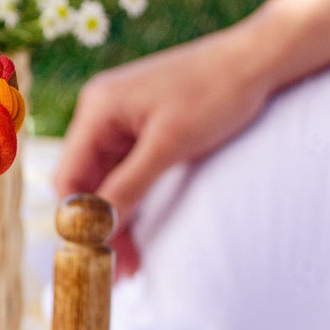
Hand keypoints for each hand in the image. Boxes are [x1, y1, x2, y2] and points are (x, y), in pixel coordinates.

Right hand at [55, 21, 277, 276]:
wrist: (260, 59)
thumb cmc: (216, 92)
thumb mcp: (169, 146)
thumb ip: (129, 186)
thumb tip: (97, 226)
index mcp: (97, 108)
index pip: (69, 175)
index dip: (77, 218)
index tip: (93, 255)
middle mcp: (101, 113)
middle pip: (85, 182)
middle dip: (98, 225)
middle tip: (116, 270)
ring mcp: (122, 121)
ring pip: (106, 182)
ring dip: (116, 219)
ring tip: (131, 263)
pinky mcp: (144, 129)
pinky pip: (126, 173)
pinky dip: (132, 202)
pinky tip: (141, 233)